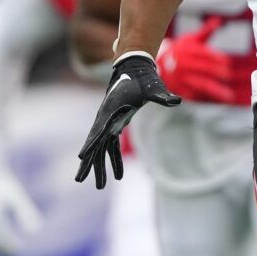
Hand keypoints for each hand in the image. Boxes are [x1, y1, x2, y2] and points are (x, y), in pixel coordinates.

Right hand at [75, 52, 179, 187]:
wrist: (134, 68)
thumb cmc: (142, 78)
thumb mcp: (153, 88)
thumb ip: (162, 96)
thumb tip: (176, 101)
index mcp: (110, 111)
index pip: (98, 131)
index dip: (90, 145)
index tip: (82, 158)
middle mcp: (105, 119)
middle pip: (94, 145)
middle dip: (89, 163)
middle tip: (80, 180)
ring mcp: (108, 122)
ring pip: (101, 149)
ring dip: (101, 167)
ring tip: (100, 186)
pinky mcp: (115, 125)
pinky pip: (111, 146)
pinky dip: (114, 160)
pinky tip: (118, 175)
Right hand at [157, 17, 234, 101]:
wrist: (154, 63)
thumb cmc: (179, 50)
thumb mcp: (190, 39)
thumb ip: (205, 32)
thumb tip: (217, 21)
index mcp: (187, 51)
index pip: (205, 55)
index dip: (218, 59)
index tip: (227, 63)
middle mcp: (184, 65)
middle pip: (205, 70)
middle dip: (218, 73)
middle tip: (227, 76)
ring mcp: (180, 78)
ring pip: (201, 85)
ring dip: (216, 91)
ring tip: (228, 96)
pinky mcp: (178, 90)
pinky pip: (194, 95)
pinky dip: (206, 98)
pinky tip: (215, 100)